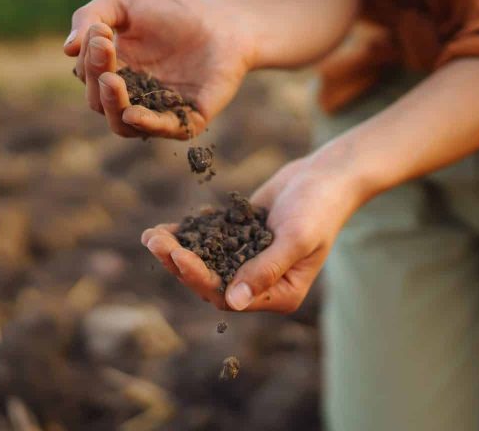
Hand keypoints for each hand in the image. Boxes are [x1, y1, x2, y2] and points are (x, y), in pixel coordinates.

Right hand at [65, 0, 253, 138]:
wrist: (223, 21)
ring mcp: (157, 111)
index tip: (100, 32)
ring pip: (121, 124)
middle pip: (98, 101)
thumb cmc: (171, 11)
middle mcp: (131, 97)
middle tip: (104, 48)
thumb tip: (66, 50)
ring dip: (111, 104)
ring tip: (111, 80)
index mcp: (113, 72)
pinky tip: (132, 113)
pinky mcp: (187, 120)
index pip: (88, 76)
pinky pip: (161, 130)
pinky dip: (145, 124)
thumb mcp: (123, 3)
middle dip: (96, 76)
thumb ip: (90, 16)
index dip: (88, 58)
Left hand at [140, 151, 366, 312]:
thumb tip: (232, 301)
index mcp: (279, 294)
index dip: (199, 278)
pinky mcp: (240, 238)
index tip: (178, 256)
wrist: (327, 175)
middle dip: (179, 263)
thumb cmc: (319, 208)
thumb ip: (266, 269)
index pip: (229, 296)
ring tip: (151, 236)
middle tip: (153, 241)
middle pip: (210, 281)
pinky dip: (189, 235)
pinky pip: (210, 242)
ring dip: (177, 250)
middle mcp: (261, 283)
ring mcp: (249, 261)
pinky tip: (167, 227)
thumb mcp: (296, 239)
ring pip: (205, 262)